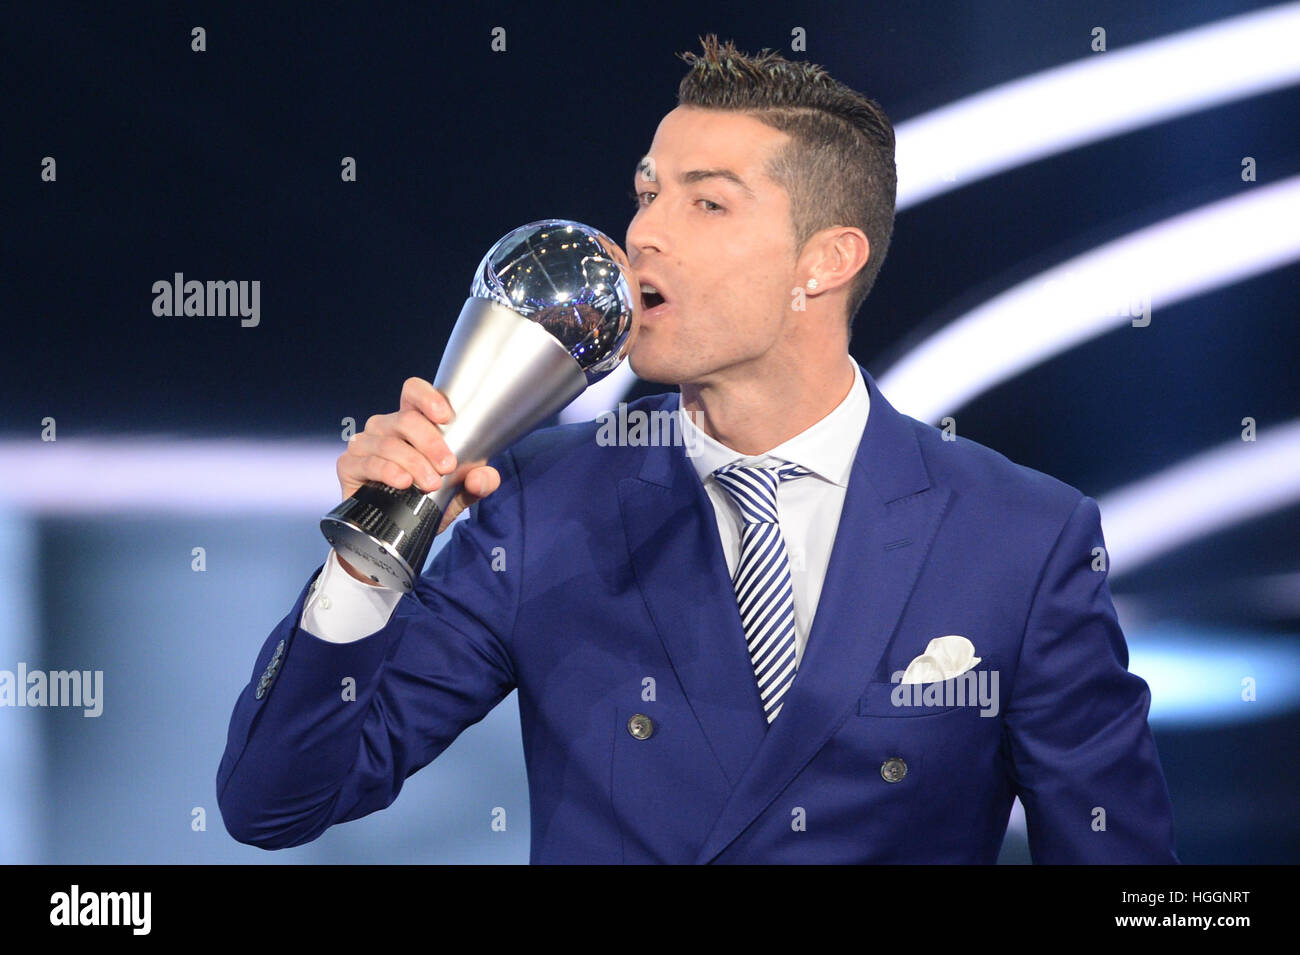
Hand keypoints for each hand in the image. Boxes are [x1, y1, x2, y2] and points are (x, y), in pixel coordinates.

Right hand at [336, 376, 501, 538]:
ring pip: (388, 443)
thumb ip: (479, 482)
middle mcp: (385, 427)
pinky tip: (402, 482)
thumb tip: (482, 477)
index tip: (446, 417)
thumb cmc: (428, 499)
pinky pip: (368, 463)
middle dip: (431, 443)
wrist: (398, 533)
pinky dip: (387, 471)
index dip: (427, 397)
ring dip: (413, 462)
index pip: (413, 392)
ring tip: (430, 482)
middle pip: (405, 420)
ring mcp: (365, 444)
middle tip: (447, 466)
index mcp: (412, 422)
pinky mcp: (349, 466)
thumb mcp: (461, 492)